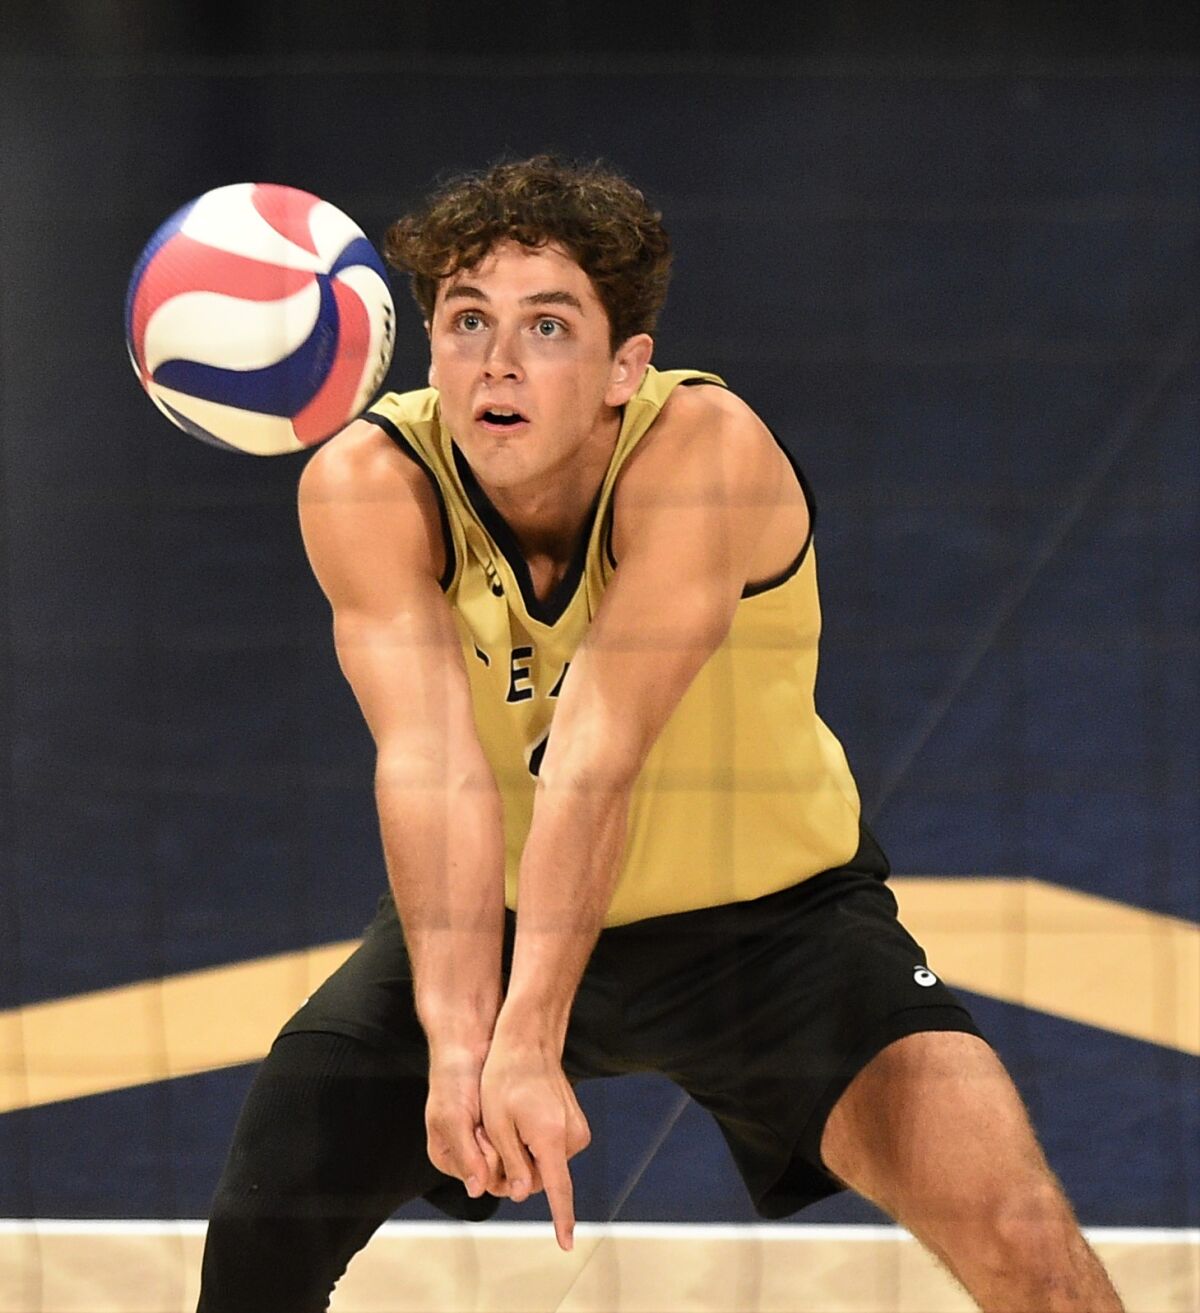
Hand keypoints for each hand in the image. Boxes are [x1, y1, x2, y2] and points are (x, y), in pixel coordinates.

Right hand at [425, 1040, 505, 1198]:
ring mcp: (486, 1139)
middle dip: (502, 1149)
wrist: (470, 1043)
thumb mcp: (453, 1118)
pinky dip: (520, 1127)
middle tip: (490, 1122)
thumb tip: (476, 1190)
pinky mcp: (503, 1125)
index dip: (490, 1162)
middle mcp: (467, 1153)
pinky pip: (519, 1138)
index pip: (480, 1181)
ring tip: (501, 1113)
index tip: (483, 1135)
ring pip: (512, 1156)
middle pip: (499, 1172)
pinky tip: (517, 1112)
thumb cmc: (453, 1077)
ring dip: (513, 1138)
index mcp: (447, 1157)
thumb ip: (465, 1155)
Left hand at [480, 1033, 590, 1250]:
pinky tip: (521, 1117)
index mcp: (551, 1138)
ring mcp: (576, 1128)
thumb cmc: (505, 1077)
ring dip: (526, 1154)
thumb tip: (522, 1195)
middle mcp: (571, 1135)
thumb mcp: (497, 1124)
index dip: (561, 1219)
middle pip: (544, 1176)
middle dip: (520, 1169)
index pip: (558, 1190)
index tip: (566, 1244)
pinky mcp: (575, 1122)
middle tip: (498, 1136)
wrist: (528, 1041)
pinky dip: (534, 1142)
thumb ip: (511, 1164)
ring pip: (547, 1162)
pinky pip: (552, 1147)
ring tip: (510, 1122)